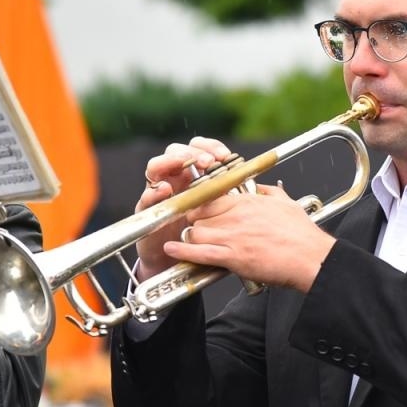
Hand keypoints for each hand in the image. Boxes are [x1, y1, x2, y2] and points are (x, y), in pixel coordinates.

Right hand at [132, 137, 238, 278]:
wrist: (174, 259)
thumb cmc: (200, 233)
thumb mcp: (218, 213)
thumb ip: (231, 199)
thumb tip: (260, 189)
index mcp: (193, 174)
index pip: (201, 149)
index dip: (211, 147)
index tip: (226, 155)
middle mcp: (174, 177)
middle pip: (178, 150)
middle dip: (193, 152)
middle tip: (208, 161)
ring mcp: (158, 190)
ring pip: (157, 165)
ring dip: (171, 161)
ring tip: (185, 164)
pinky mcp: (146, 208)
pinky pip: (146, 195)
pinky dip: (154, 191)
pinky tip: (165, 190)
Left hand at [162, 185, 334, 291]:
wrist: (311, 258)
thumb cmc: (301, 234)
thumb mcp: (285, 204)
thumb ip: (269, 193)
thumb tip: (260, 188)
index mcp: (246, 201)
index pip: (210, 196)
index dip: (200, 204)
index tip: (196, 210)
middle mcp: (236, 216)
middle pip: (198, 214)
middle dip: (193, 222)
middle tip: (192, 228)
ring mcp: (233, 236)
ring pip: (195, 231)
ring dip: (190, 238)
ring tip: (186, 243)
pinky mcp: (233, 257)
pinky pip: (200, 252)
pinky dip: (182, 251)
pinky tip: (171, 249)